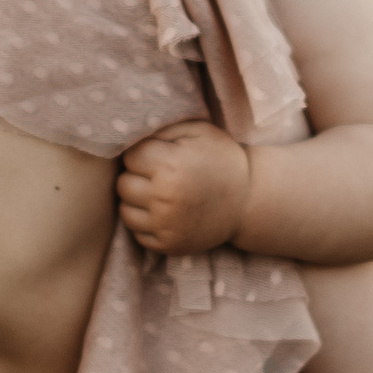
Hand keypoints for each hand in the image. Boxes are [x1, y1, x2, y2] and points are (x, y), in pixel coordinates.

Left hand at [117, 120, 251, 256]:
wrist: (249, 201)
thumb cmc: (221, 160)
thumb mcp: (199, 131)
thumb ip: (164, 128)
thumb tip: (129, 133)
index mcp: (170, 165)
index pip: (129, 157)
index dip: (142, 154)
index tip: (158, 156)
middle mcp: (165, 197)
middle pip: (123, 184)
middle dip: (137, 176)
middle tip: (158, 175)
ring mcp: (166, 225)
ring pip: (125, 210)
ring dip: (137, 201)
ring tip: (159, 194)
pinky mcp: (169, 245)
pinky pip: (137, 233)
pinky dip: (145, 223)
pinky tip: (163, 212)